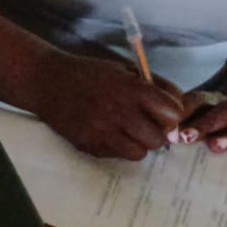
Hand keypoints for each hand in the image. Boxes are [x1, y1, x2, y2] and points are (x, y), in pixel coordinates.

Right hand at [28, 53, 183, 159]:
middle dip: (157, 133)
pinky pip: (116, 155)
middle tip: (145, 125)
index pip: (172, 113)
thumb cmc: (90, 74)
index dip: (171, 114)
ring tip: (128, 132)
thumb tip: (180, 106)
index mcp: (131, 89)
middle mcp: (119, 112)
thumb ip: (155, 86)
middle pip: (158, 138)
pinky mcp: (88, 145)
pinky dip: (118, 147)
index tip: (163, 112)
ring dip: (138, 144)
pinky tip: (108, 134)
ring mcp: (102, 131)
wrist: (46, 81)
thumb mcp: (125, 70)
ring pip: (140, 153)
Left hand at [175, 91, 226, 151]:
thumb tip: (153, 139)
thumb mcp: (187, 122)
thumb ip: (174, 128)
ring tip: (215, 147)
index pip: (195, 102)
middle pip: (220, 112)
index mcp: (206, 102)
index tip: (170, 133)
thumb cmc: (203, 124)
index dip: (183, 115)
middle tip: (186, 139)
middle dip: (204, 125)